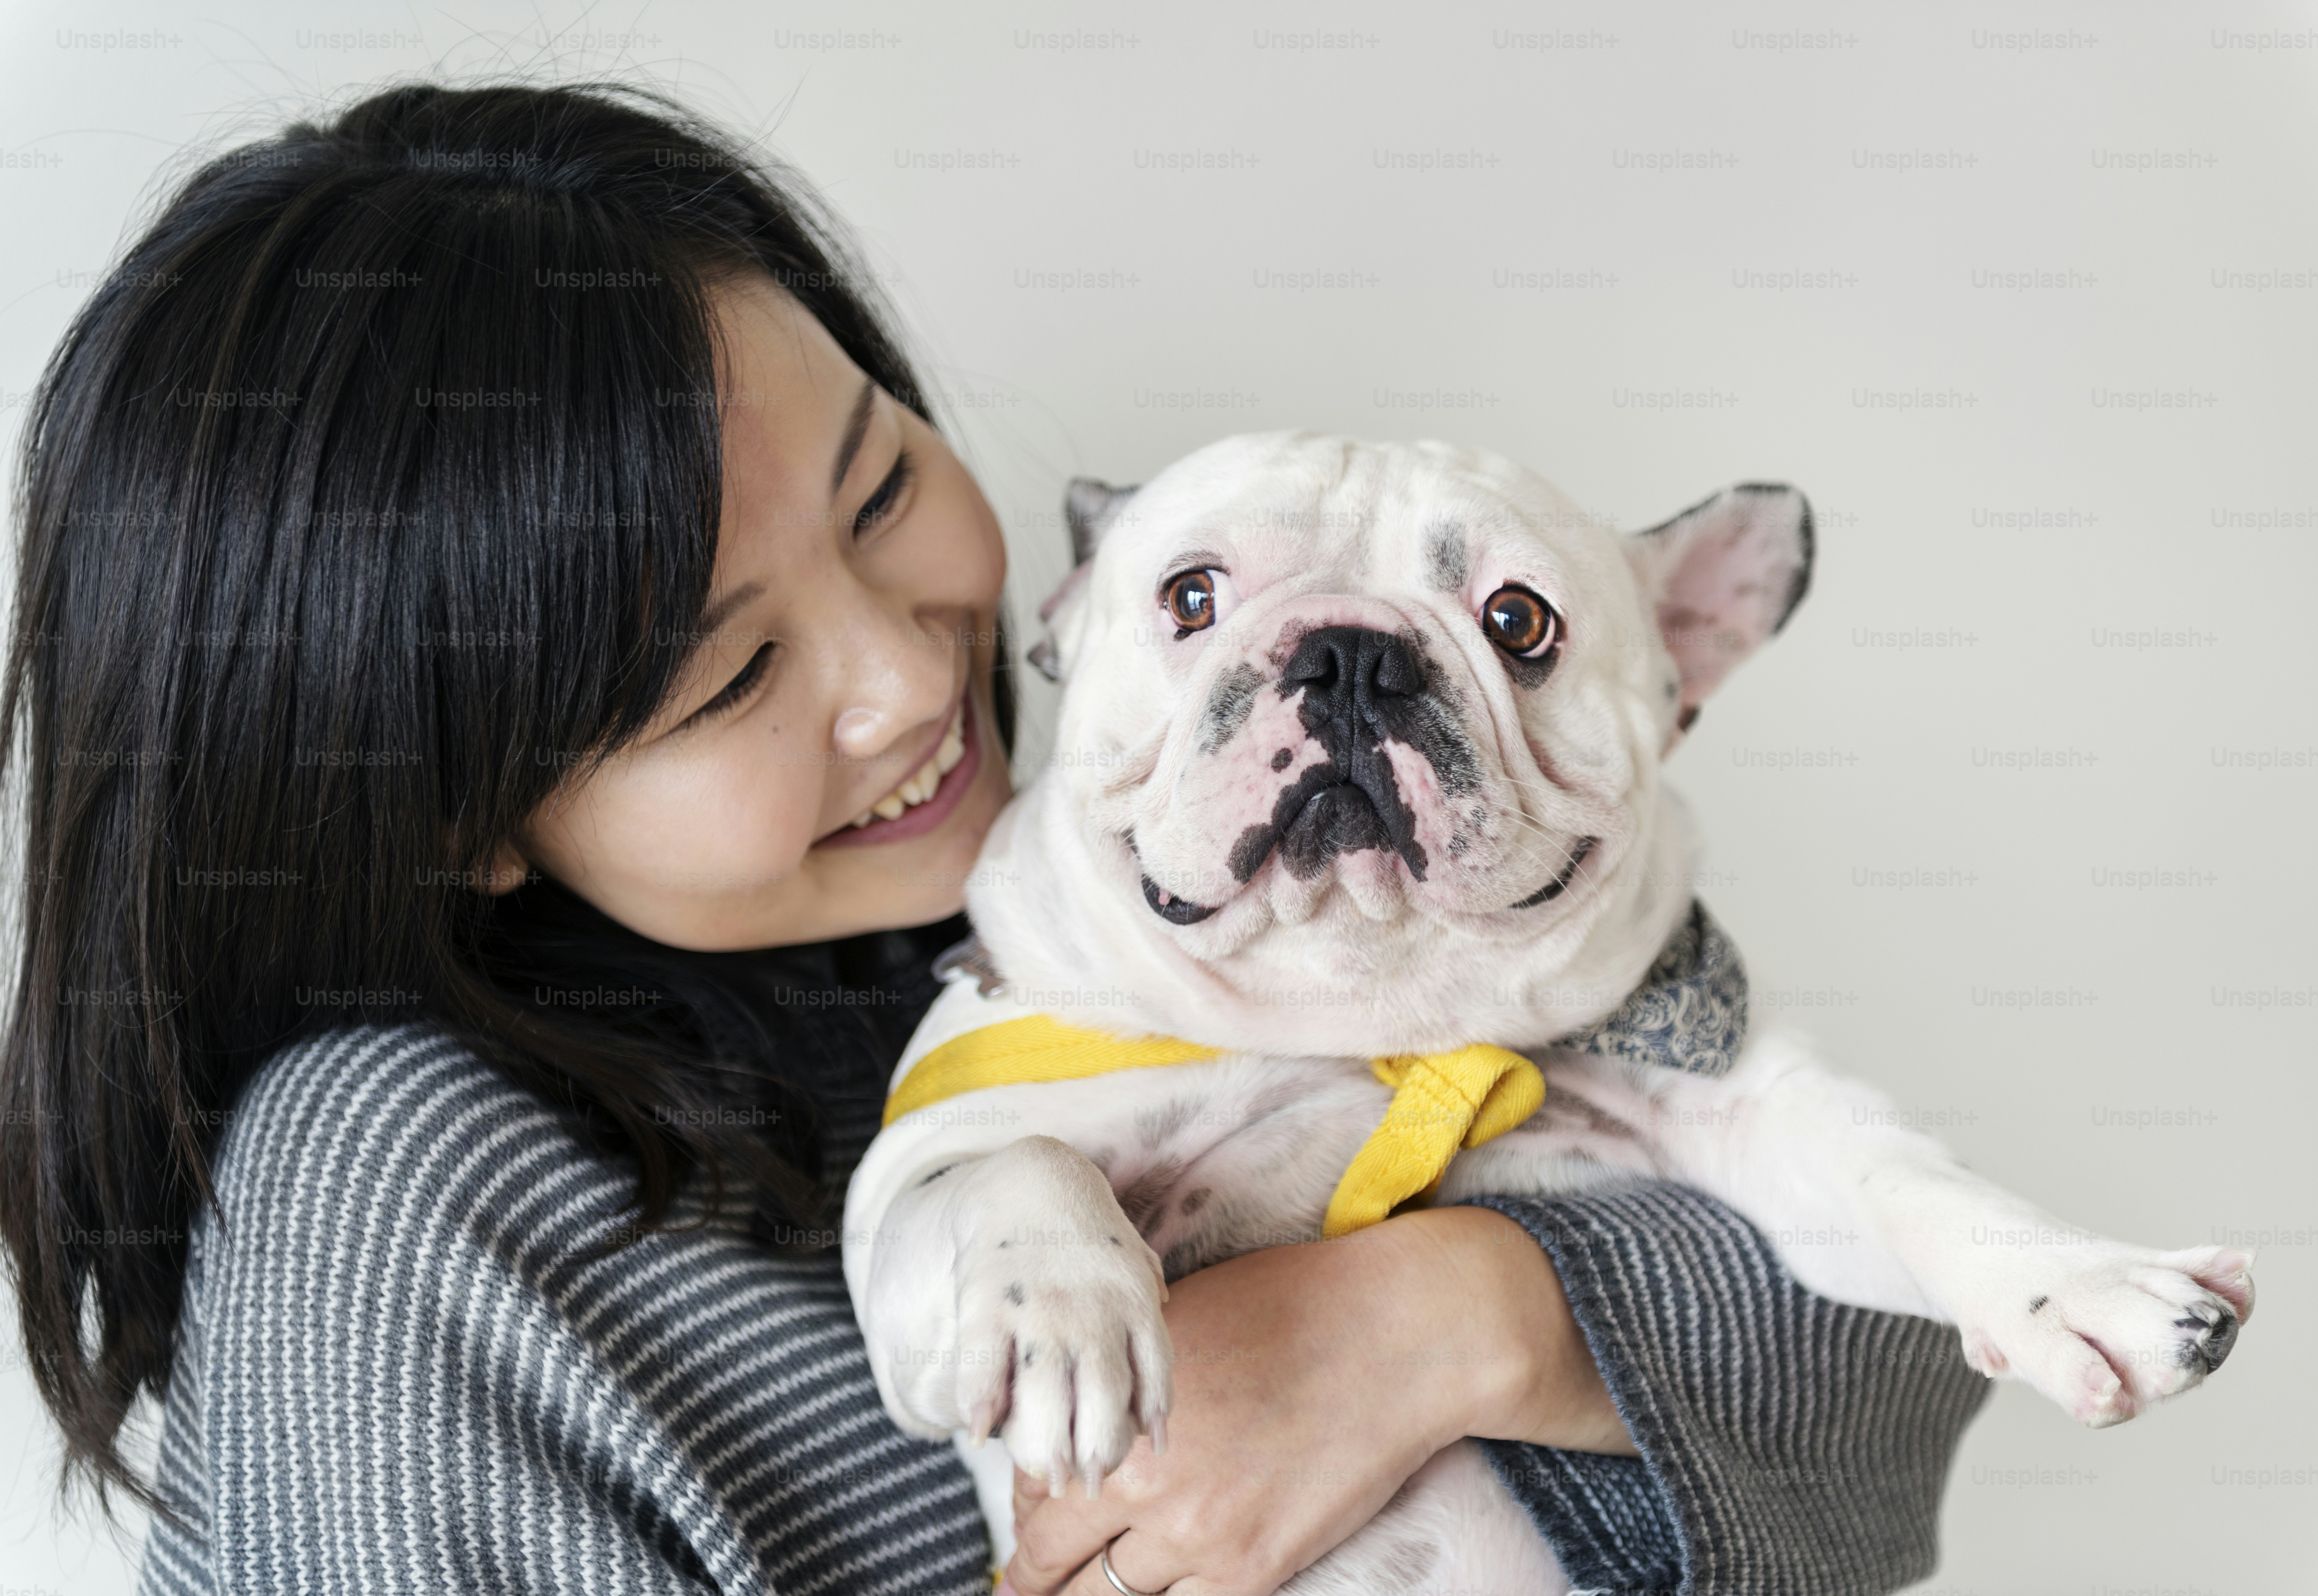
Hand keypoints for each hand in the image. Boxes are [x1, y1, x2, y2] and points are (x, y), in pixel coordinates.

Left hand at [1002, 1205, 1631, 1595]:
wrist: (1396, 1339)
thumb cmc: (1289, 1307)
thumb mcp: (1176, 1327)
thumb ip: (1123, 1384)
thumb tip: (1081, 1421)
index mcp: (1118, 1416)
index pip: (1035, 1486)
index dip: (1024, 1507)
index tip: (1026, 1517)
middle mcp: (1147, 1483)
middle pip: (1052, 1555)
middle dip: (1030, 1574)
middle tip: (1019, 1584)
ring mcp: (1202, 1534)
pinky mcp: (1255, 1567)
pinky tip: (1152, 1593)